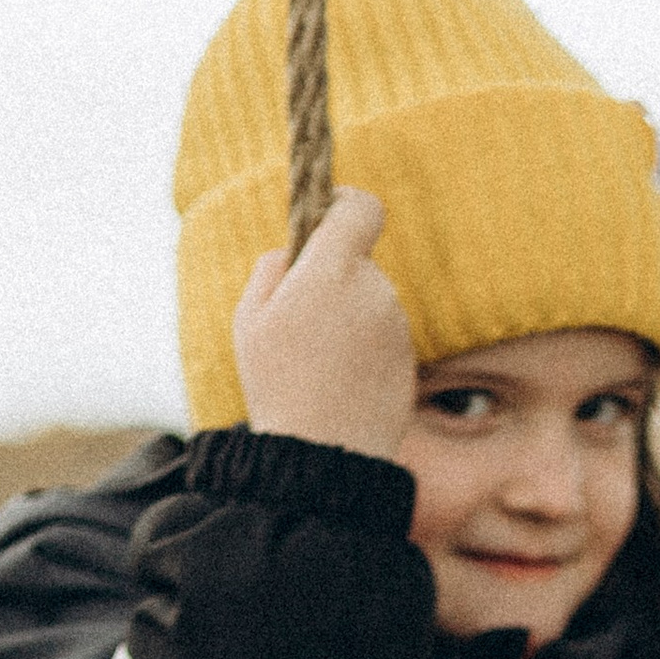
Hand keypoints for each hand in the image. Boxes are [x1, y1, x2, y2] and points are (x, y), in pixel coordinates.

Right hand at [233, 189, 415, 461]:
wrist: (322, 454)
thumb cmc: (277, 384)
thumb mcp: (250, 318)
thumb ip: (273, 268)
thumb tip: (294, 252)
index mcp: (334, 269)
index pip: (361, 207)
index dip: (345, 204)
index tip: (328, 216)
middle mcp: (375, 290)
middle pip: (358, 263)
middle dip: (333, 279)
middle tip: (299, 324)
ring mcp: (397, 326)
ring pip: (370, 303)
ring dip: (347, 319)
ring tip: (316, 365)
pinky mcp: (408, 360)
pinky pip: (383, 339)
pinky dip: (364, 351)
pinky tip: (339, 384)